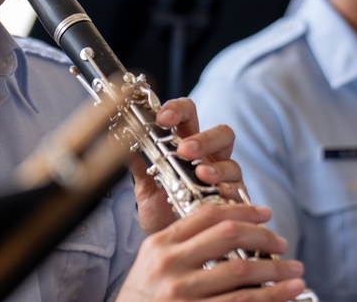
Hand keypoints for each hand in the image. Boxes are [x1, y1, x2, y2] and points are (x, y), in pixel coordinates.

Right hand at [117, 203, 308, 301]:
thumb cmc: (146, 296)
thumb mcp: (154, 261)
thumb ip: (184, 241)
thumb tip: (231, 225)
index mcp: (161, 243)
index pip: (208, 214)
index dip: (243, 210)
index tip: (265, 214)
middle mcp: (170, 265)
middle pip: (228, 236)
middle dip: (263, 237)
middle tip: (282, 243)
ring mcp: (182, 294)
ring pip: (241, 274)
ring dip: (277, 271)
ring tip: (296, 272)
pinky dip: (270, 298)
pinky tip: (287, 295)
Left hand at [131, 97, 245, 234]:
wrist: (170, 244)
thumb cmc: (161, 212)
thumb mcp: (145, 188)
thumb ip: (138, 166)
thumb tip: (118, 144)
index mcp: (188, 146)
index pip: (189, 116)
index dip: (178, 110)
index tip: (162, 118)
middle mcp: (210, 158)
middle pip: (221, 133)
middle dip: (204, 139)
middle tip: (185, 149)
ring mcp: (225, 179)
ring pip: (232, 162)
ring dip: (216, 167)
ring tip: (200, 174)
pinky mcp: (233, 202)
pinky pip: (237, 191)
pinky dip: (228, 190)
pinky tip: (217, 193)